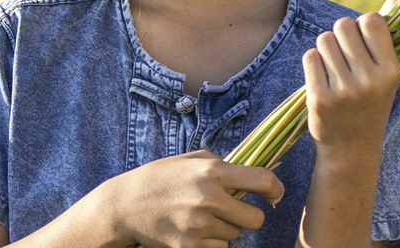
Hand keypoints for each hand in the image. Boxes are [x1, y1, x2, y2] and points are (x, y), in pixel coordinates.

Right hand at [97, 150, 284, 247]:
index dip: (276, 189)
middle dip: (249, 216)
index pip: (262, 180)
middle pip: (255, 219)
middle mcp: (207, 198)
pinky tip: (195, 231)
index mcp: (212, 172)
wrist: (124, 205)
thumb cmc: (162, 178)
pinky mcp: (189, 246)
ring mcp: (198, 225)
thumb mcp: (193, 160)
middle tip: (234, 211)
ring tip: (202, 217)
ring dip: (226, 229)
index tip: (274, 194)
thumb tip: (261, 172)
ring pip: (235, 235)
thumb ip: (225, 165)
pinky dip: (212, 242)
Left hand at [303, 9, 399, 154]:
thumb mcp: (387, 73)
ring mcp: (343, 90)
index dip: (362, 26)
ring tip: (334, 69)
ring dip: (325, 49)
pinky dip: (313, 63)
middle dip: (340, 35)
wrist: (352, 148)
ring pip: (324, 40)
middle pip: (343, 25)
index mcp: (391, 70)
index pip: (371, 20)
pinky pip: (310, 57)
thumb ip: (387, 36)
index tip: (362, 42)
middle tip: (345, 56)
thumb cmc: (371, 102)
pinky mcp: (319, 98)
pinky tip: (322, 79)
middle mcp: (369, 79)